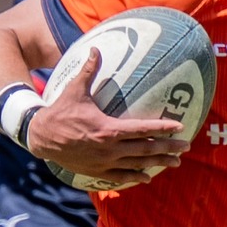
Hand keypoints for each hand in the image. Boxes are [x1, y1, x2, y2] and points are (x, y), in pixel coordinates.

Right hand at [24, 49, 186, 188]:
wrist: (40, 138)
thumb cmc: (60, 112)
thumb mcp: (75, 90)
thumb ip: (89, 71)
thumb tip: (95, 49)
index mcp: (108, 129)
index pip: (142, 129)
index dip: (162, 128)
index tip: (179, 127)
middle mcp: (109, 148)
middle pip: (146, 149)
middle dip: (168, 148)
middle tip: (185, 147)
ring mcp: (104, 162)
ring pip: (137, 165)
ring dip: (158, 163)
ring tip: (175, 162)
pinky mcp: (96, 171)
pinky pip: (120, 177)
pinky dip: (135, 177)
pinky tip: (147, 177)